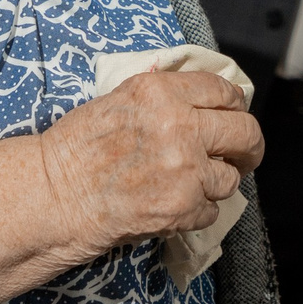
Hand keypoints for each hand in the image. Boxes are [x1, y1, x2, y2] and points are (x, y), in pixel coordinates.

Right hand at [39, 70, 262, 253]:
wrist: (52, 196)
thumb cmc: (76, 149)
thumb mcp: (120, 100)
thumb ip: (165, 98)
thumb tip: (207, 103)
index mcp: (162, 91)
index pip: (225, 91)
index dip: (235, 106)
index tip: (235, 117)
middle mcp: (179, 124)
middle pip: (245, 132)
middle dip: (249, 147)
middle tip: (244, 156)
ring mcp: (185, 167)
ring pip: (231, 178)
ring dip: (216, 184)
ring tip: (190, 186)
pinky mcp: (183, 206)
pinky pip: (212, 210)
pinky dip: (197, 212)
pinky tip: (172, 206)